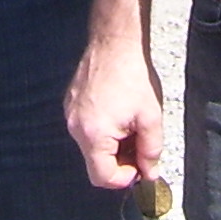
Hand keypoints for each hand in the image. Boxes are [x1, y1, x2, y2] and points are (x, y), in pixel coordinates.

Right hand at [65, 26, 163, 188]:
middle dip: (119, 159)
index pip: (103, 177)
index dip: (124, 178)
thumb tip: (149, 175)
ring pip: (91, 145)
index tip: (139, 165)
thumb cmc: (133, 76)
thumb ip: (151, 152)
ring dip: (111, 143)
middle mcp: (75, 127)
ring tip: (129, 123)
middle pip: (96, 162)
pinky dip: (102, 128)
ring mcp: (69, 112)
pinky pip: (85, 126)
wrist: (115, 41)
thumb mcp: (151, 118)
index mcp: (93, 135)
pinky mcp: (70, 101)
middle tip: (139, 142)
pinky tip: (117, 110)